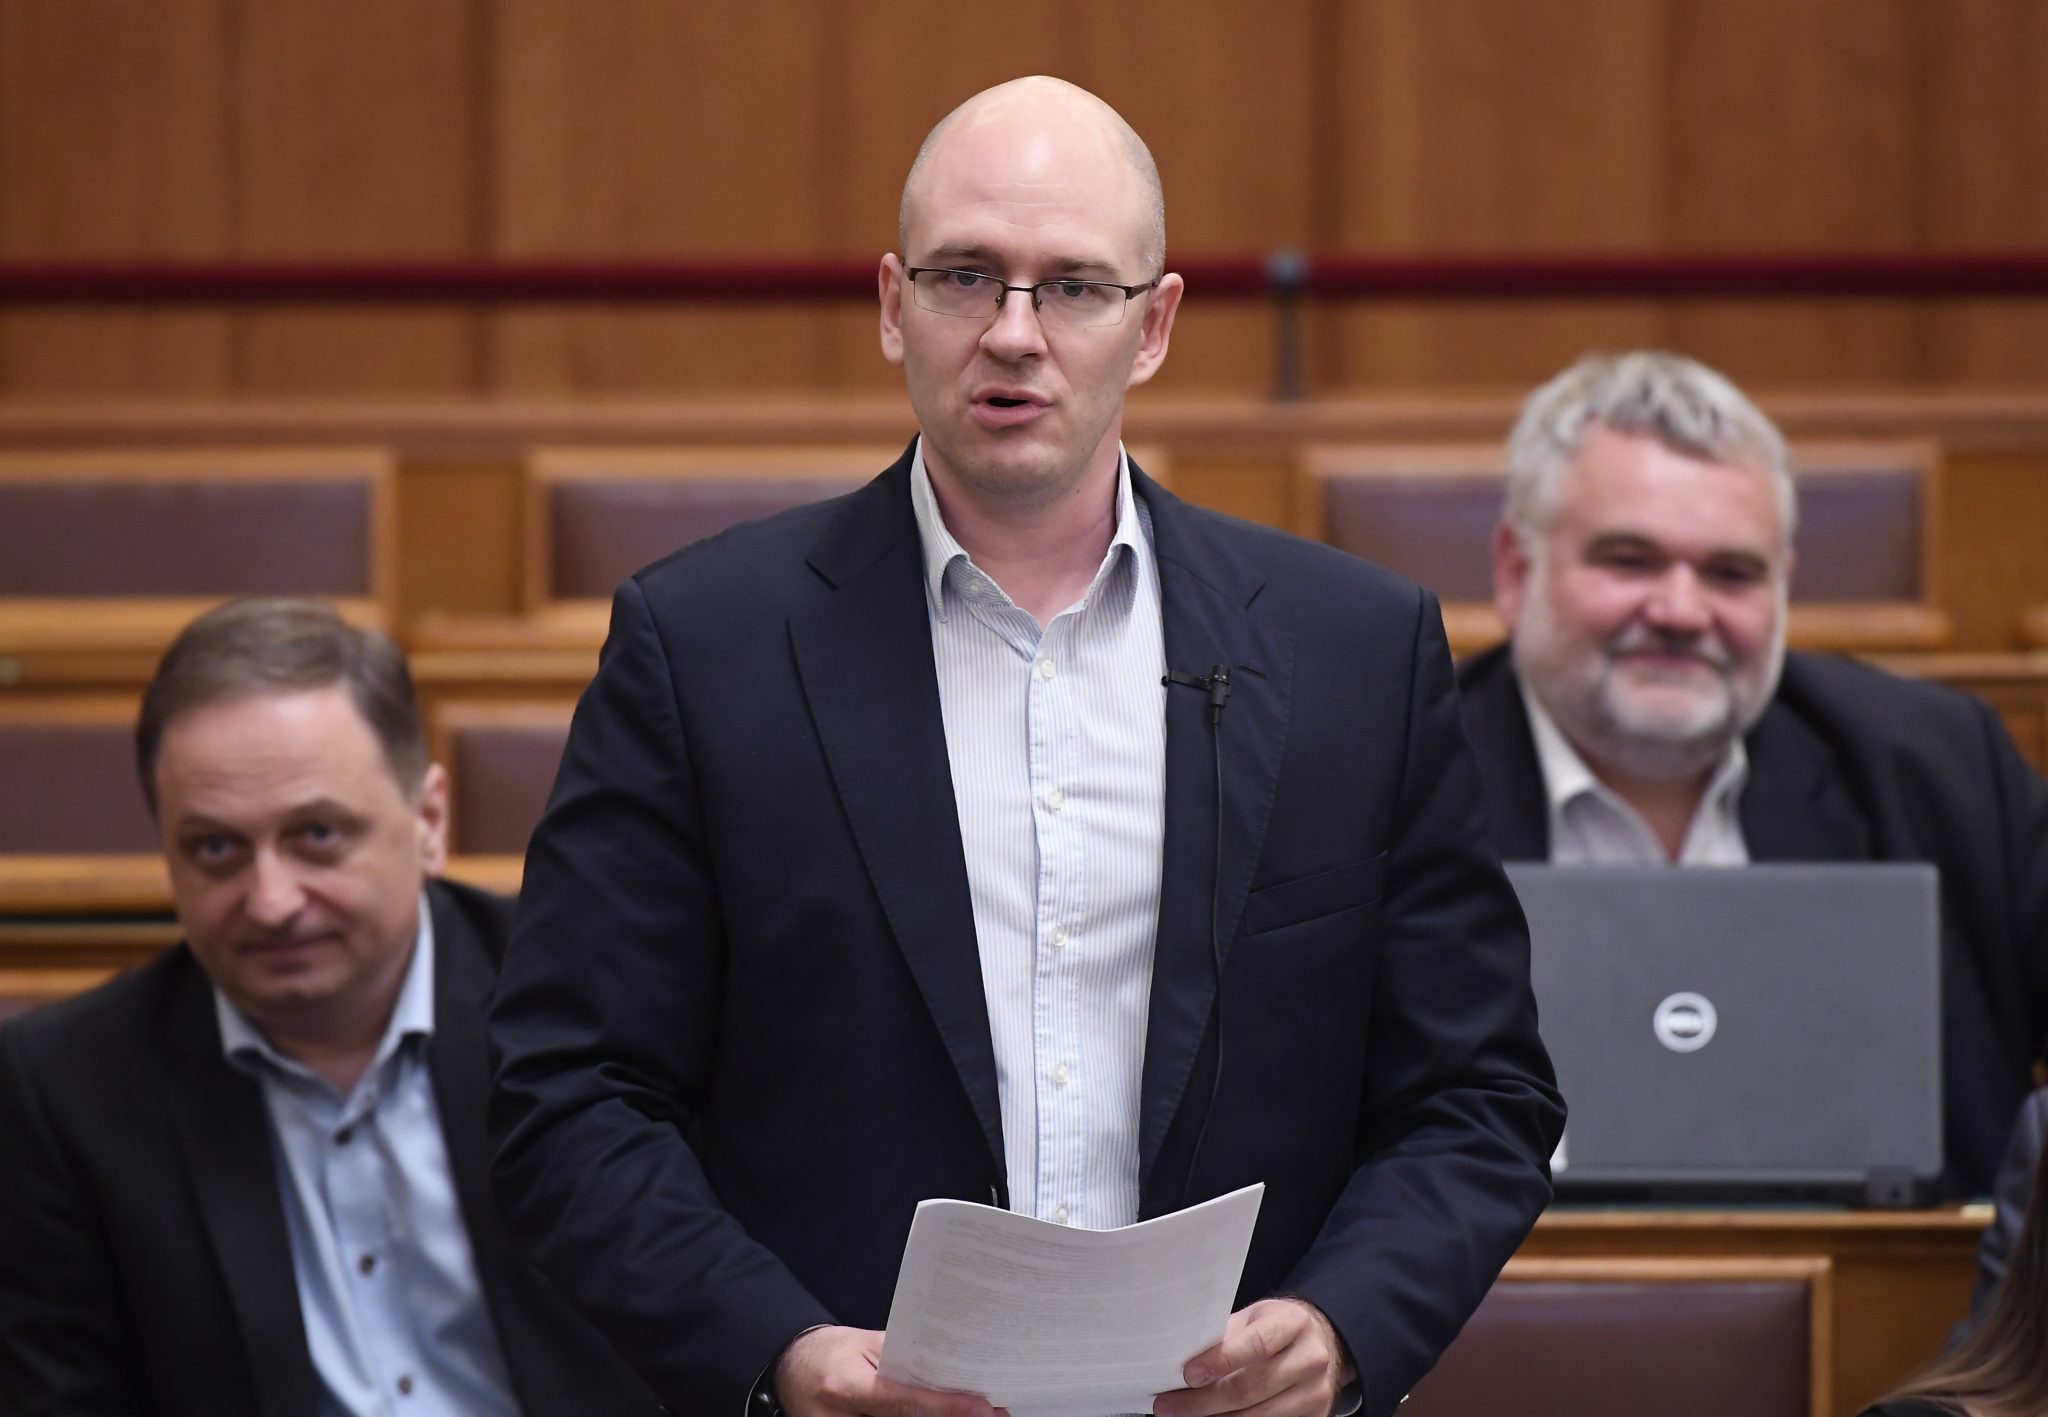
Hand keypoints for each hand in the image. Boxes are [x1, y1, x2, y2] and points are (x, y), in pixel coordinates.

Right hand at [773, 1325, 1005, 1416]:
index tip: (983, 1409)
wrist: (790, 1369)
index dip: (946, 1408)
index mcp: (845, 1387)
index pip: (903, 1403)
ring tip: (975, 1416)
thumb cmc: (831, 1351)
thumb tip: (951, 1369)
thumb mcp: (865, 1345)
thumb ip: (903, 1360)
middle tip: (993, 1415)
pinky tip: (941, 1416)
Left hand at [1154, 1298, 1353, 1416]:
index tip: (1188, 1375)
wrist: (1318, 1342)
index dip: (1220, 1361)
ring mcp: (1316, 1392)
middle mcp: (1311, 1358)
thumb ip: (1224, 1337)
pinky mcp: (1317, 1416)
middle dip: (1204, 1401)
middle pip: (1252, 1387)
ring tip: (1184, 1416)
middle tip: (1170, 1406)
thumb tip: (1180, 1361)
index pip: (1256, 1344)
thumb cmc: (1275, 1328)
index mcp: (1293, 1323)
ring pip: (1259, 1416)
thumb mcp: (1253, 1319)